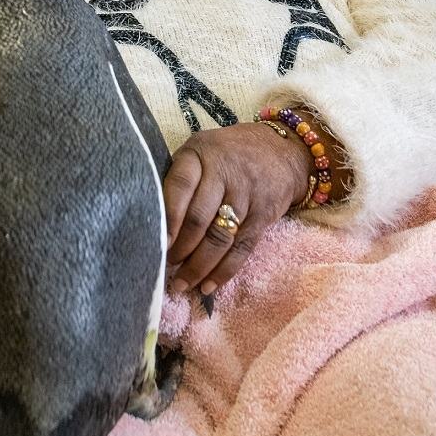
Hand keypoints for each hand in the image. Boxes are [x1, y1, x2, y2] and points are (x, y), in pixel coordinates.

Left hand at [163, 122, 312, 296]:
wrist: (283, 151)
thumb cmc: (228, 153)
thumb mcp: (201, 150)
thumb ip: (180, 177)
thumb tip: (152, 220)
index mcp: (200, 154)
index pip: (180, 186)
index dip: (169, 217)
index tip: (158, 243)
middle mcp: (224, 172)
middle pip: (199, 218)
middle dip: (181, 249)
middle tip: (166, 267)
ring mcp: (246, 194)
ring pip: (220, 238)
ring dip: (199, 266)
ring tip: (182, 284)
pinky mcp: (263, 215)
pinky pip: (242, 248)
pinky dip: (224, 271)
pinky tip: (208, 285)